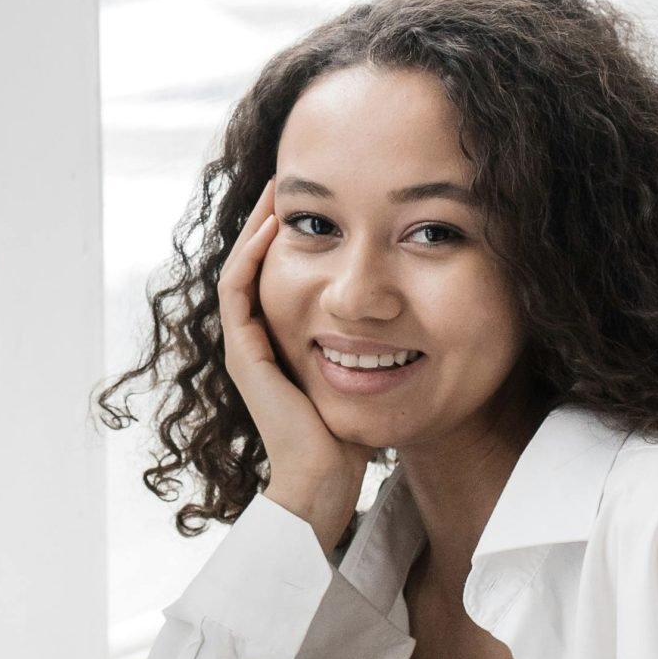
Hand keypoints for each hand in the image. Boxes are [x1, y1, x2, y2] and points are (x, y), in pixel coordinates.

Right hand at [219, 180, 373, 552]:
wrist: (322, 481)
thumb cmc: (350, 438)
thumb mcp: (370, 374)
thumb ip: (378, 341)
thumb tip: (419, 310)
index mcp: (284, 340)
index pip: (283, 271)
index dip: (301, 233)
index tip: (327, 198)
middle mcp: (259, 338)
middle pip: (258, 261)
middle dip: (276, 218)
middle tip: (295, 177)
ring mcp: (245, 344)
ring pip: (242, 266)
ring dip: (257, 224)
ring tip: (279, 186)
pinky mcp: (242, 353)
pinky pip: (237, 289)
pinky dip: (251, 254)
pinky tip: (275, 224)